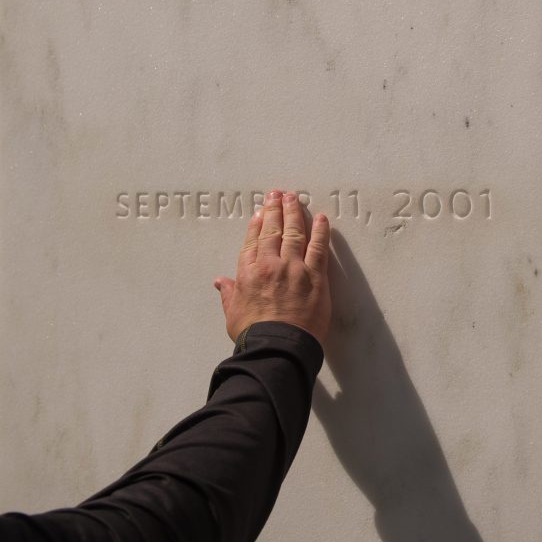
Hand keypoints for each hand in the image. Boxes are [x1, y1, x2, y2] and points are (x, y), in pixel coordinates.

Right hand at [214, 189, 330, 346]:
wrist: (276, 347)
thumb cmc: (253, 335)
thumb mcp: (233, 314)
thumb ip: (229, 295)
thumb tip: (221, 282)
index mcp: (249, 273)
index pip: (253, 241)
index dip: (257, 225)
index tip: (261, 212)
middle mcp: (270, 265)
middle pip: (273, 231)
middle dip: (275, 210)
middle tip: (278, 194)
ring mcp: (293, 269)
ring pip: (294, 233)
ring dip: (295, 213)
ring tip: (295, 198)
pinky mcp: (314, 277)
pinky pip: (318, 248)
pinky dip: (320, 231)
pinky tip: (321, 218)